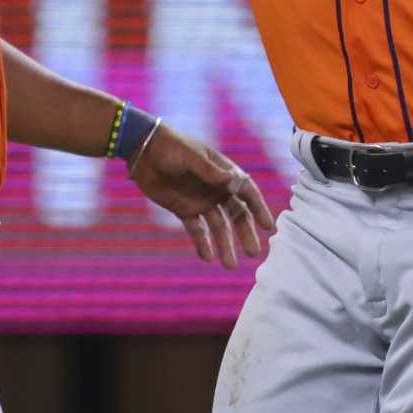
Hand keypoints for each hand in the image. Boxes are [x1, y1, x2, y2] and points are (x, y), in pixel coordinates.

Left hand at [129, 125, 275, 269]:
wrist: (144, 151)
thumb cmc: (171, 146)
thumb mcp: (191, 156)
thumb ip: (209, 170)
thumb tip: (233, 180)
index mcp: (223, 173)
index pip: (247, 192)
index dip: (259, 208)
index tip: (268, 226)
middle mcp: (216, 190)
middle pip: (237, 215)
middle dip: (245, 233)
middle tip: (253, 253)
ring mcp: (201, 202)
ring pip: (218, 227)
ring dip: (225, 245)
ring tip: (229, 265)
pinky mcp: (184, 210)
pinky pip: (196, 230)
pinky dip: (202, 243)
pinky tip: (207, 257)